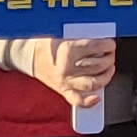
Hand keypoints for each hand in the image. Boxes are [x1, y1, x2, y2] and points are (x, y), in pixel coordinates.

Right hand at [0, 34, 116, 110]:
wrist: (26, 55)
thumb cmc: (44, 45)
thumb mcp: (62, 35)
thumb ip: (80, 39)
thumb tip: (100, 41)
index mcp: (67, 48)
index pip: (95, 48)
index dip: (107, 46)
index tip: (110, 44)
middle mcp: (67, 66)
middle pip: (98, 65)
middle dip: (109, 59)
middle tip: (111, 55)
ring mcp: (65, 80)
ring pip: (93, 83)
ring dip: (106, 77)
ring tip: (109, 69)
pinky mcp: (62, 90)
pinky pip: (77, 100)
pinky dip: (89, 101)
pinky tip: (97, 98)